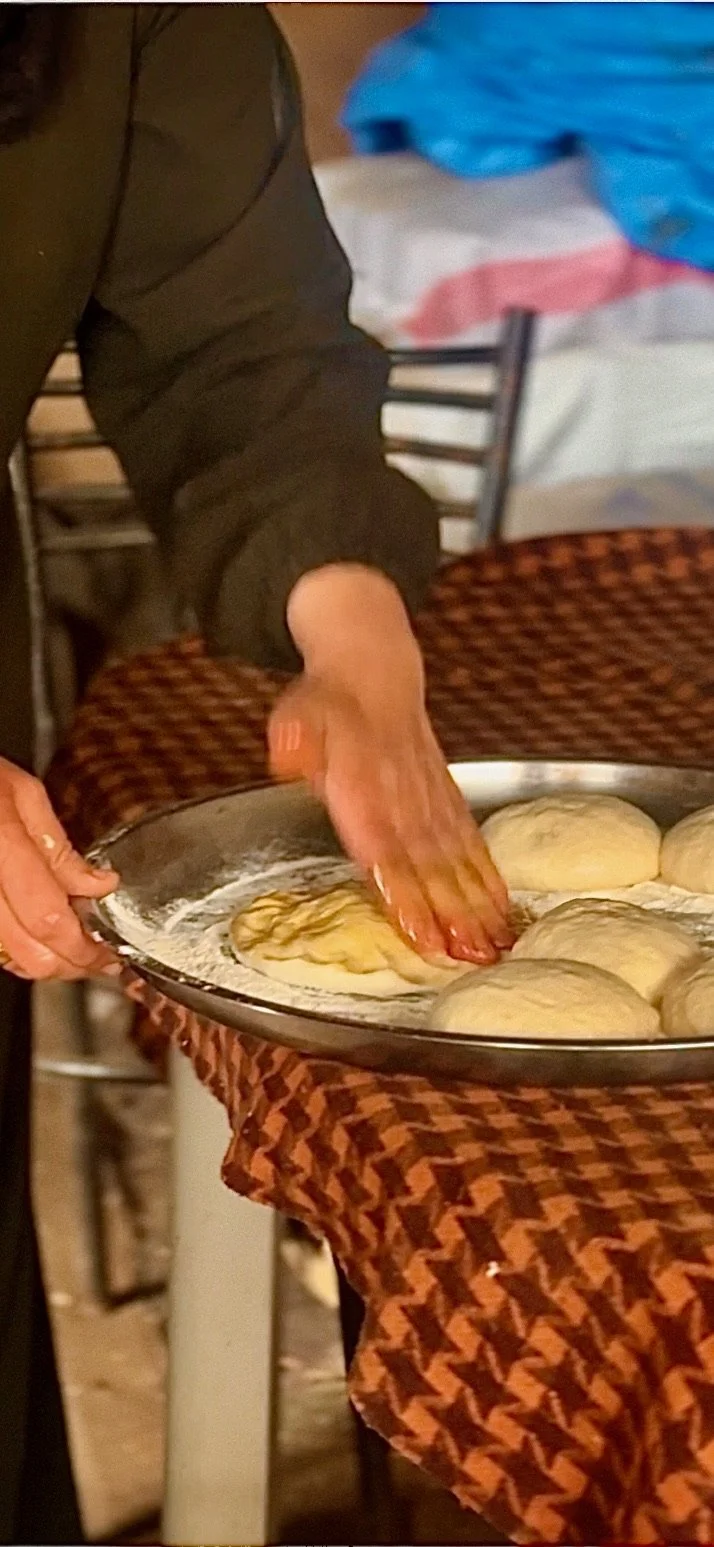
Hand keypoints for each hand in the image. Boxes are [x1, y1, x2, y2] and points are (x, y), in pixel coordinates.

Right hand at [0, 759, 118, 980]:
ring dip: (49, 962)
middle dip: (73, 963)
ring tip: (73, 946)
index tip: (106, 948)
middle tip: (97, 955)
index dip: (85, 946)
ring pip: (11, 961)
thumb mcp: (21, 792)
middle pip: (32, 954)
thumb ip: (59, 846)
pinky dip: (21, 953)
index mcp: (0, 847)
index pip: (48, 918)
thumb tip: (98, 885)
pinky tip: (39, 936)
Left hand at [269, 567, 512, 963]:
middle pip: (429, 866)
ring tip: (495, 943)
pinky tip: (503, 905)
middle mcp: (402, 799)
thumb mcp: (296, 714)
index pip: (385, 852)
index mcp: (362, 788)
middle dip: (452, 914)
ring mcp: (429, 798)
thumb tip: (286, 754)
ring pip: (456, 859)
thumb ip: (293, 740)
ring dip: (477, 903)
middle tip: (471, 956)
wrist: (373, 666)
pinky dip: (488, 873)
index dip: (405, 895)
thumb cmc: (328, 702)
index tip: (424, 934)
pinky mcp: (445, 796)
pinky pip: (471, 839)